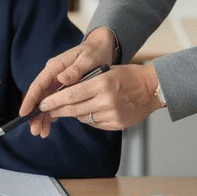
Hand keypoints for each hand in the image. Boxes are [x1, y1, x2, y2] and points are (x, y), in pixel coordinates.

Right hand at [19, 27, 116, 137]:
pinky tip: (51, 124)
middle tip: (35, 131)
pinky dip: (52, 113)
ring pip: (45, 102)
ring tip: (42, 133)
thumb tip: (61, 79)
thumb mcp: (87, 59)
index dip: (30, 100)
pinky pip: (54, 102)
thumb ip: (75, 69)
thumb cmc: (94, 52)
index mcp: (55, 67)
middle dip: (35, 114)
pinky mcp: (63, 88)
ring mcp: (57, 83)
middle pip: (39, 97)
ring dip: (42, 117)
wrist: (101, 49)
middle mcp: (53, 76)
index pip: (38, 85)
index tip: (23, 113)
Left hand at [35, 62, 164, 132]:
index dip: (54, 101)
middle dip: (57, 110)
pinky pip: (95, 123)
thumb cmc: (129, 75)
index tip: (43, 103)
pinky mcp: (117, 124)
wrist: (153, 88)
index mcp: (102, 84)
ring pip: (83, 117)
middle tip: (46, 110)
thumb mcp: (106, 71)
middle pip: (74, 109)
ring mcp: (112, 114)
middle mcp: (106, 101)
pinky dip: (88, 118)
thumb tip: (63, 90)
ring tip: (68, 108)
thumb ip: (86, 81)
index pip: (71, 95)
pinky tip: (89, 110)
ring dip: (73, 113)